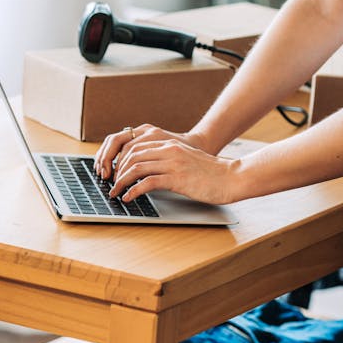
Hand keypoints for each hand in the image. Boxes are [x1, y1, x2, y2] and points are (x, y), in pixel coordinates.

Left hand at [107, 135, 241, 204]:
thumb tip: (146, 170)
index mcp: (170, 143)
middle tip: (111, 184)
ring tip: (115, 193)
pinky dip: (133, 191)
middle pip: (131, 155)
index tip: (114, 172)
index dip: (120, 159)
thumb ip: (167, 159)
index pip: (134, 145)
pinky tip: (129, 198)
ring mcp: (173, 163)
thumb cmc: (210, 173)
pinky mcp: (177, 178)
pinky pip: (147, 182)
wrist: (231, 177)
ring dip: (121, 182)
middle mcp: (169, 149)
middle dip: (117, 171)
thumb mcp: (185, 159)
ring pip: (136, 168)